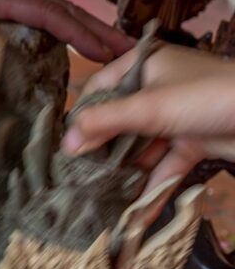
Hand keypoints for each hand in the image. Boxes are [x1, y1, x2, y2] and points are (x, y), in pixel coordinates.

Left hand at [0, 0, 132, 76]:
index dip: (75, 32)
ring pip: (49, 1)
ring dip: (81, 22)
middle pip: (58, 6)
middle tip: (131, 54)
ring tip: (112, 46)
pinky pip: (32, 0)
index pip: (43, 12)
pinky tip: (63, 32)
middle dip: (95, 30)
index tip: (107, 51)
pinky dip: (56, 16)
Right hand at [62, 44, 234, 193]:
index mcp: (143, 64)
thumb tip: (65, 144)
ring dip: (127, 167)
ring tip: (101, 192)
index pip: (100, 86)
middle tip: (79, 173)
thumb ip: (104, 123)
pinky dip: (155, 180)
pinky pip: (167, 161)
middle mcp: (157, 87)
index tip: (65, 143)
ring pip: (143, 142)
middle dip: (103, 147)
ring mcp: (177, 116)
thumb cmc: (203, 97)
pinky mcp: (195, 141)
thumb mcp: (148, 106)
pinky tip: (136, 204)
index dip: (83, 113)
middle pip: (120, 118)